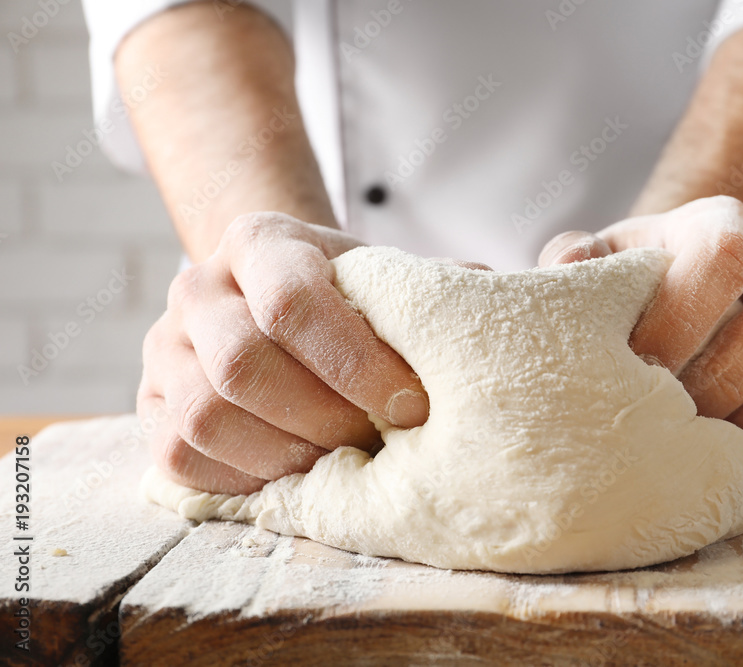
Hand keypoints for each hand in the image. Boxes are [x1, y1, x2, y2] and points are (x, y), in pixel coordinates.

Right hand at [138, 213, 428, 493]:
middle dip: (325, 418)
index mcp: (259, 241)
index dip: (357, 363)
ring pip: (207, 416)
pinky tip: (297, 472)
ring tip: (342, 460)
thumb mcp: (382, 276)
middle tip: (378, 441)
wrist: (273, 303)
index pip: (293, 301)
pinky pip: (181, 455)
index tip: (412, 404)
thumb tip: (499, 287)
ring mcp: (165, 347)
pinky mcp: (150, 404)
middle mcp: (197, 286)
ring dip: (286, 454)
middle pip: (244, 365)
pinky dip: (245, 477)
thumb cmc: (344, 297)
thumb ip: (429, 286)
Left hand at [539, 196, 742, 449]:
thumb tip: (567, 272)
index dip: (684, 321)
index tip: (641, 369)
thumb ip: (575, 263)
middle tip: (681, 418)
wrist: (688, 293)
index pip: (726, 254)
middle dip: (732, 382)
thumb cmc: (635, 289)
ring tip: (720, 441)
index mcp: (717, 225)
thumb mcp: (598, 266)